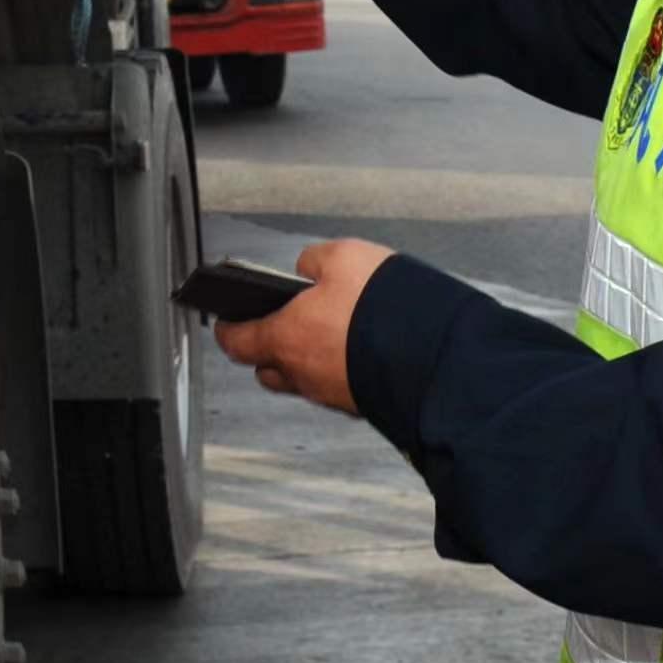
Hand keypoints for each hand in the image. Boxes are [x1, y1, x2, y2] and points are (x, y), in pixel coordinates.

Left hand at [210, 239, 392, 413]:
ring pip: (305, 380)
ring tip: (329, 331)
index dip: (229, 329)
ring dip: (307, 360)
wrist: (436, 357)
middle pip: (268, 369)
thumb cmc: (384, 308)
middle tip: (279, 325)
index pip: (237, 342)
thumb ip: (313, 262)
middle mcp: (303, 375)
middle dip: (268, 349)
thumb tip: (305, 271)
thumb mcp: (343, 257)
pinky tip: (360, 348)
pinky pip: (339, 387)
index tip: (226, 322)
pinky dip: (341, 370)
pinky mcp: (363, 405)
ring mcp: (333, 395)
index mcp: (285, 338)